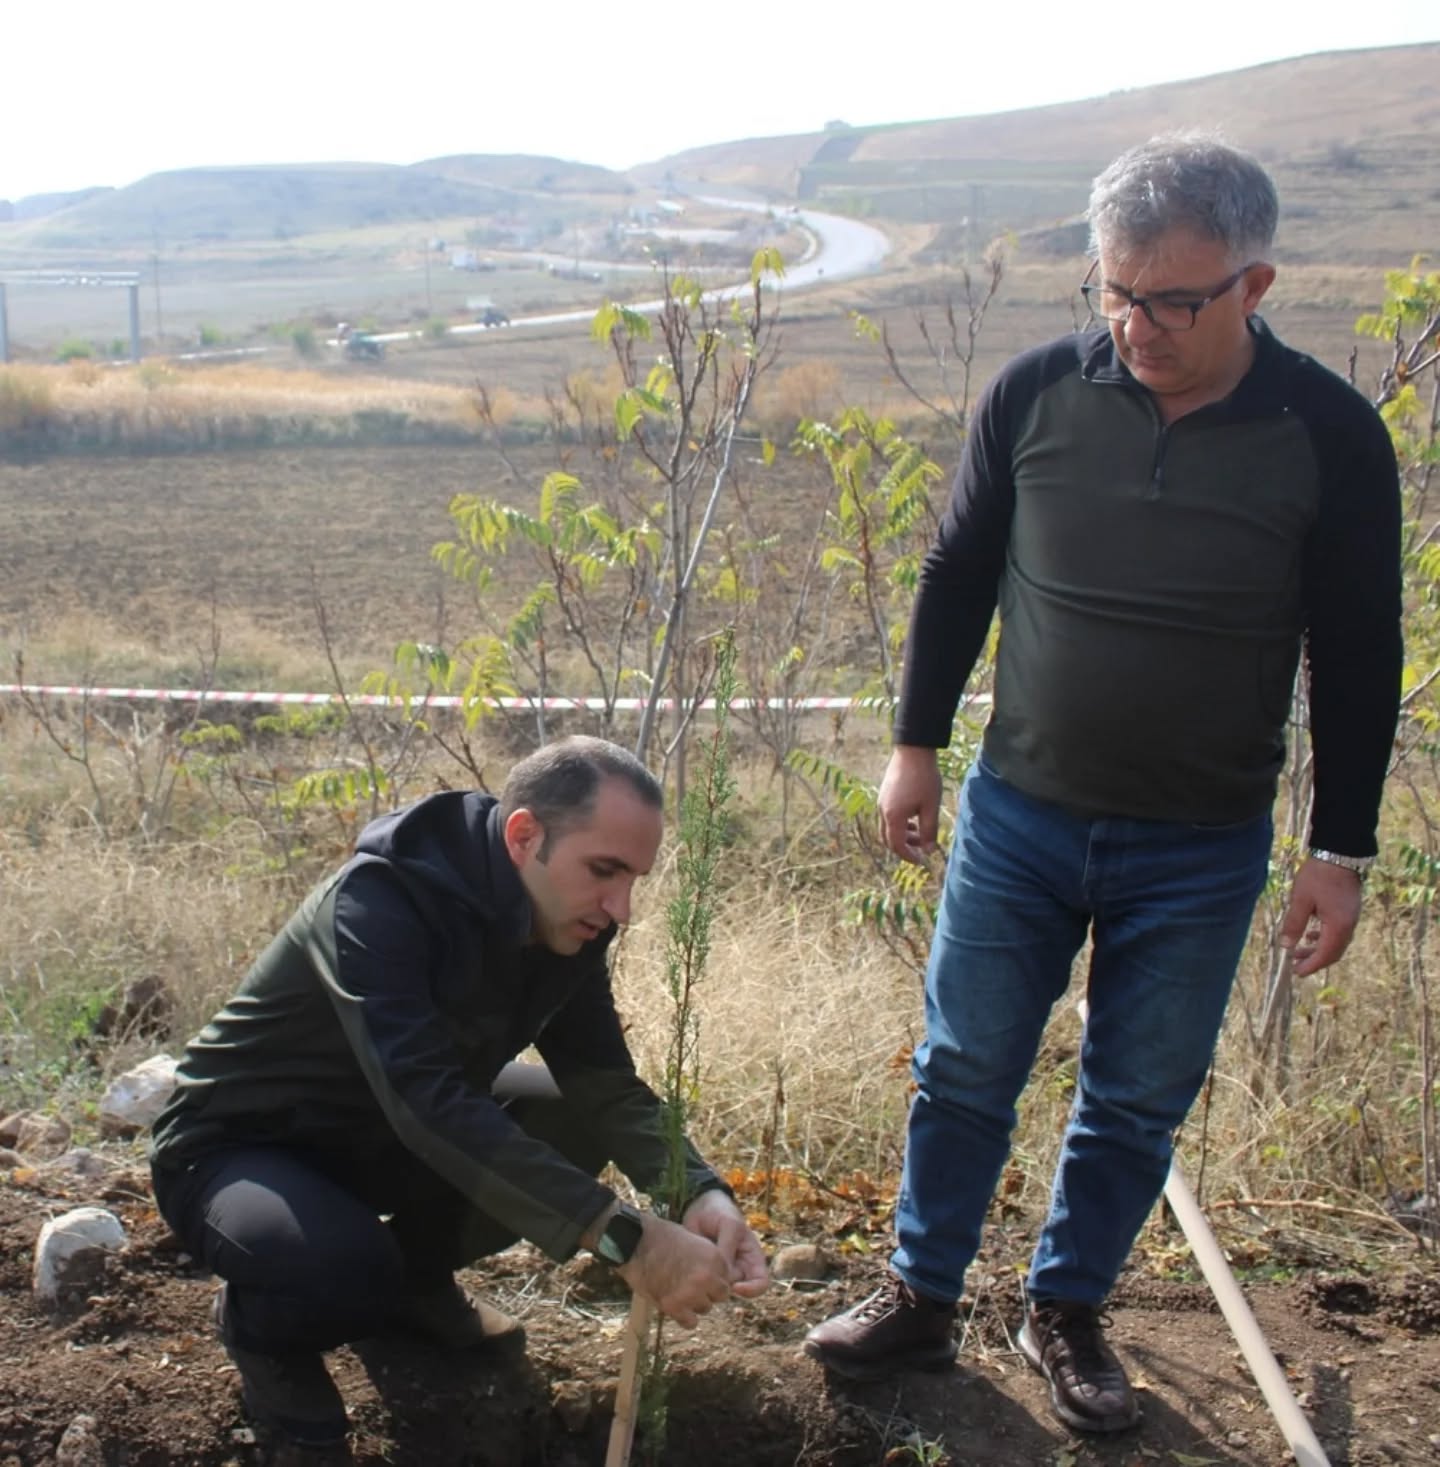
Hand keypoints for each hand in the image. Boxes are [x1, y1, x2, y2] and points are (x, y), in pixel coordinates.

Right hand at [615, 1213, 731, 1328]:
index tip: (703, 1276)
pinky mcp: (673, 1307)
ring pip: (705, 1309)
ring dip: (694, 1303)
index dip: (715, 1278)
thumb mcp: (693, 1240)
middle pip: (720, 1296)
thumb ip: (708, 1260)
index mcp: (714, 1258)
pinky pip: (690, 1322)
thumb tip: (715, 1277)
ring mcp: (690, 1293)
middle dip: (708, 1292)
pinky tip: (674, 1304)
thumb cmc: (661, 1237)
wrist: (634, 1242)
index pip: (727, 1279)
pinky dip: (684, 1317)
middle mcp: (707, 1277)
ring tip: (678, 1290)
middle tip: (691, 1285)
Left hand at [681, 1190, 769, 1298]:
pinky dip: (699, 1281)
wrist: (698, 1205)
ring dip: (710, 1284)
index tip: (735, 1288)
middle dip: (725, 1287)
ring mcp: (722, 1272)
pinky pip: (704, 1284)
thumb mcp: (729, 1225)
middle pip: (738, 1291)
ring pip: (720, 1290)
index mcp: (752, 1258)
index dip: (752, 1290)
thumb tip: (724, 1276)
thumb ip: (728, 1248)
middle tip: (710, 1275)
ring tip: (699, 1268)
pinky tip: (691, 1269)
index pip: (761, 1284)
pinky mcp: (705, 1272)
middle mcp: (739, 1269)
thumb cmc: (721, 1212)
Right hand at [877, 745, 942, 862]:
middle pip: (888, 839)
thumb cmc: (924, 778)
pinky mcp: (884, 793)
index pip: (897, 846)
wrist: (913, 750)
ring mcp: (881, 801)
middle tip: (921, 849)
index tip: (922, 861)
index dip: (909, 857)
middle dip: (904, 847)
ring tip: (921, 831)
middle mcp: (883, 811)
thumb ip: (929, 831)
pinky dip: (900, 823)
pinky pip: (888, 816)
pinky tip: (915, 816)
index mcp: (893, 817)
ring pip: (888, 827)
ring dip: (903, 834)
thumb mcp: (931, 807)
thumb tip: (928, 850)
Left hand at [1279, 857, 1363, 976]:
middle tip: (1295, 964)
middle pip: (1333, 952)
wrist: (1339, 854)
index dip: (1311, 965)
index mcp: (1339, 926)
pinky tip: (1310, 934)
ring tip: (1298, 950)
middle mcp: (1349, 925)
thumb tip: (1285, 945)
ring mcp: (1351, 918)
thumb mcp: (1301, 900)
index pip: (1325, 954)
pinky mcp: (1349, 910)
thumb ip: (1294, 923)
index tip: (1296, 972)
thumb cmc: (1318, 876)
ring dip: (1317, 948)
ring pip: (1335, 942)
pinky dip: (1324, 937)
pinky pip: (1338, 931)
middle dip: (1314, 960)